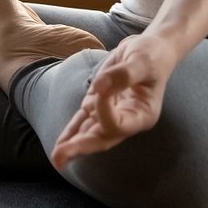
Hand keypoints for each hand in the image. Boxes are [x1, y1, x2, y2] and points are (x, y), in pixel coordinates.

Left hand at [50, 33, 180, 168]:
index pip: (118, 123)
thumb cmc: (151, 55)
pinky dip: (72, 130)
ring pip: (90, 133)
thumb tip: (100, 86)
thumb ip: (123, 75)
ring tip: (56, 159)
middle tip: (60, 157)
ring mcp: (111, 113)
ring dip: (72, 144)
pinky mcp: (98, 104)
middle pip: (103, 138)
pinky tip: (60, 144)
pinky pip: (83, 120)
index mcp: (143, 114)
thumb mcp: (142, 61)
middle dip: (81, 146)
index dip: (104, 111)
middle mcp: (127, 120)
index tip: (101, 89)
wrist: (149, 49)